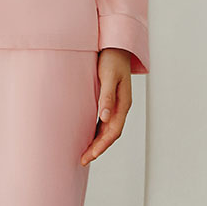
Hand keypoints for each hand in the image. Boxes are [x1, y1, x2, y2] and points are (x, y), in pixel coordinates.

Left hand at [80, 48, 132, 165]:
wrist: (115, 45)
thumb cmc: (112, 59)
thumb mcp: (108, 76)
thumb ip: (107, 96)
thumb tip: (105, 117)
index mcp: (123, 103)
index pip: (113, 131)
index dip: (102, 146)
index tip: (90, 156)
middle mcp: (121, 107)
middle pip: (111, 134)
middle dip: (98, 148)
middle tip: (83, 159)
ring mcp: (116, 104)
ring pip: (108, 129)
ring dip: (98, 142)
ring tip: (85, 153)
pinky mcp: (109, 100)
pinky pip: (104, 121)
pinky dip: (97, 131)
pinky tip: (87, 134)